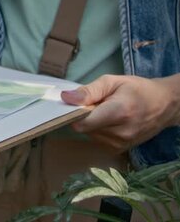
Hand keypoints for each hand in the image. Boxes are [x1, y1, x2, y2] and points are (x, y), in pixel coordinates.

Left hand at [61, 74, 179, 151]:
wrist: (165, 105)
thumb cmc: (137, 89)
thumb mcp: (112, 81)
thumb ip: (88, 91)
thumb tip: (65, 98)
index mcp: (119, 112)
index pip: (83, 123)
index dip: (74, 114)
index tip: (76, 105)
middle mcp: (120, 133)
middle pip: (85, 128)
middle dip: (85, 116)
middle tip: (98, 105)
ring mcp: (121, 144)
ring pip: (90, 134)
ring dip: (93, 123)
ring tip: (107, 112)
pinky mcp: (120, 149)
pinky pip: (98, 139)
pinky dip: (99, 130)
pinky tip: (111, 121)